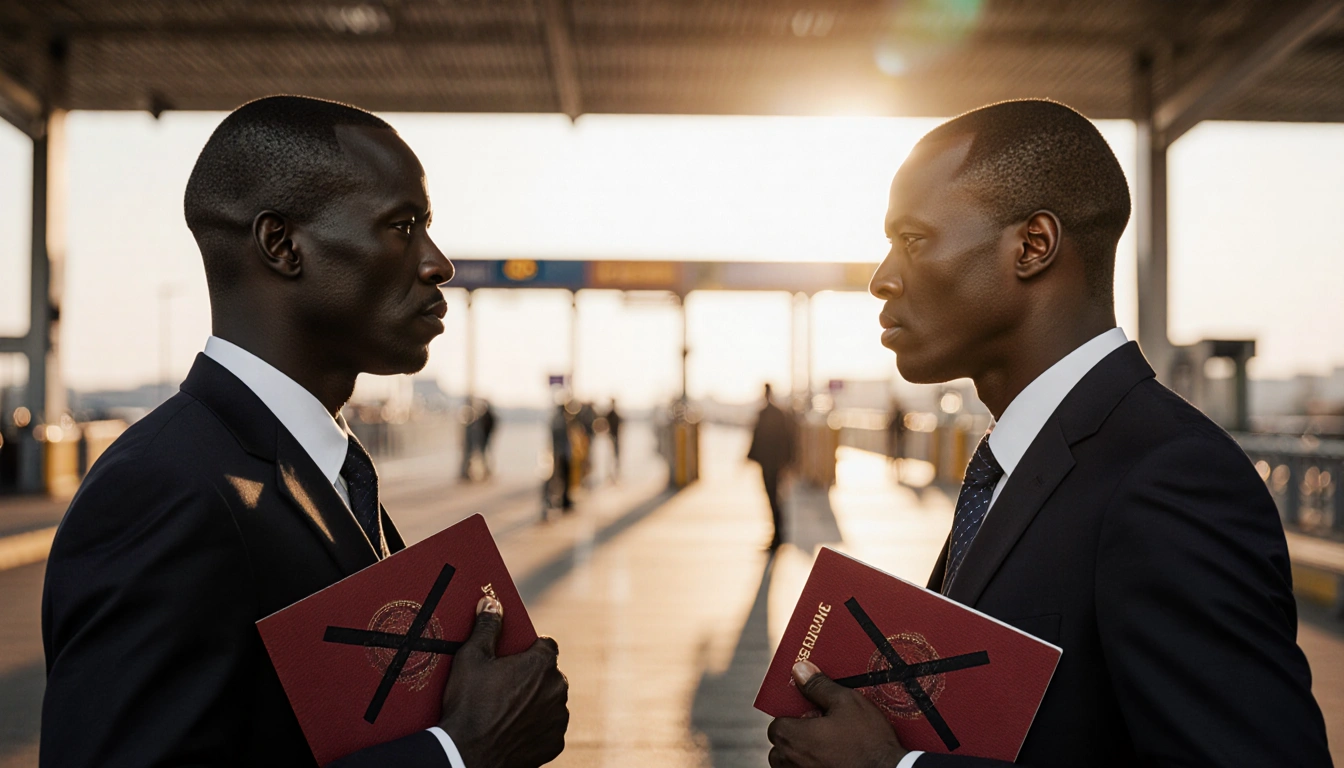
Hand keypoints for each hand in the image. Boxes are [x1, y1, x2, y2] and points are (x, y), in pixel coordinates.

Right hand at [439, 596, 568, 767]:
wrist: (468, 756)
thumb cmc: (469, 705)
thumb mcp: (471, 658)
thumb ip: (487, 627)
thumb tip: (492, 602)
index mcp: (542, 663)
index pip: (546, 645)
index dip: (530, 649)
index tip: (514, 657)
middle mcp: (558, 688)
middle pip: (549, 674)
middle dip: (532, 677)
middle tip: (505, 686)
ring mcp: (558, 718)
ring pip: (550, 701)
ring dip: (536, 702)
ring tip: (507, 709)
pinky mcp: (554, 743)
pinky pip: (548, 728)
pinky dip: (536, 727)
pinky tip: (513, 728)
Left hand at [767, 661, 906, 767]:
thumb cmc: (868, 742)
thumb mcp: (846, 703)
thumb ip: (818, 686)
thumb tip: (800, 671)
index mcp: (793, 738)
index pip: (776, 726)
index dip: (793, 718)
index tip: (812, 715)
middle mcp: (792, 763)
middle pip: (781, 748)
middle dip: (795, 739)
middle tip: (822, 732)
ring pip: (791, 765)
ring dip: (803, 756)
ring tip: (830, 748)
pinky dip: (816, 767)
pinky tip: (837, 761)